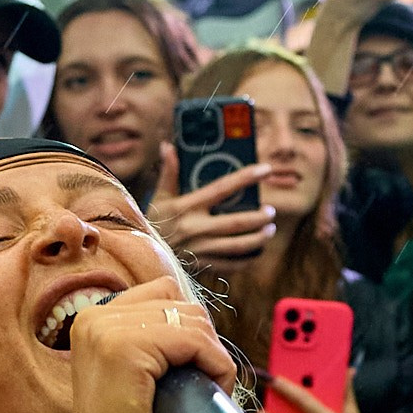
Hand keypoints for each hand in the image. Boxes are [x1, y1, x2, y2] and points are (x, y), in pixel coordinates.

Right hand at [64, 278, 236, 412]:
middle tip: (203, 386)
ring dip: (213, 356)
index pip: (163, 293)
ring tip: (205, 391)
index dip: (190, 330)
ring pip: (192, 319)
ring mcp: (106, 330)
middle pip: (180, 302)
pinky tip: (211, 389)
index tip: (192, 370)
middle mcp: (94, 316)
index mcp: (92, 319)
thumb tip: (199, 323)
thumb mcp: (136, 377)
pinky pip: (195, 340)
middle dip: (204, 343)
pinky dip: (216, 364)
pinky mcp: (126, 348)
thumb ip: (151, 342)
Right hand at [146, 144, 276, 269]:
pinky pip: (231, 265)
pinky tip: (257, 251)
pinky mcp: (202, 265)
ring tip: (270, 230)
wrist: (140, 253)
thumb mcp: (160, 196)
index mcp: (188, 206)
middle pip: (236, 222)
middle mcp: (196, 228)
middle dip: (259, 217)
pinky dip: (247, 259)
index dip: (246, 177)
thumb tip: (168, 147)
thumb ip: (169, 172)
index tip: (265, 169)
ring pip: (237, 245)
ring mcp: (200, 249)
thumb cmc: (153, 221)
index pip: (222, 188)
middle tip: (272, 211)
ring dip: (258, 238)